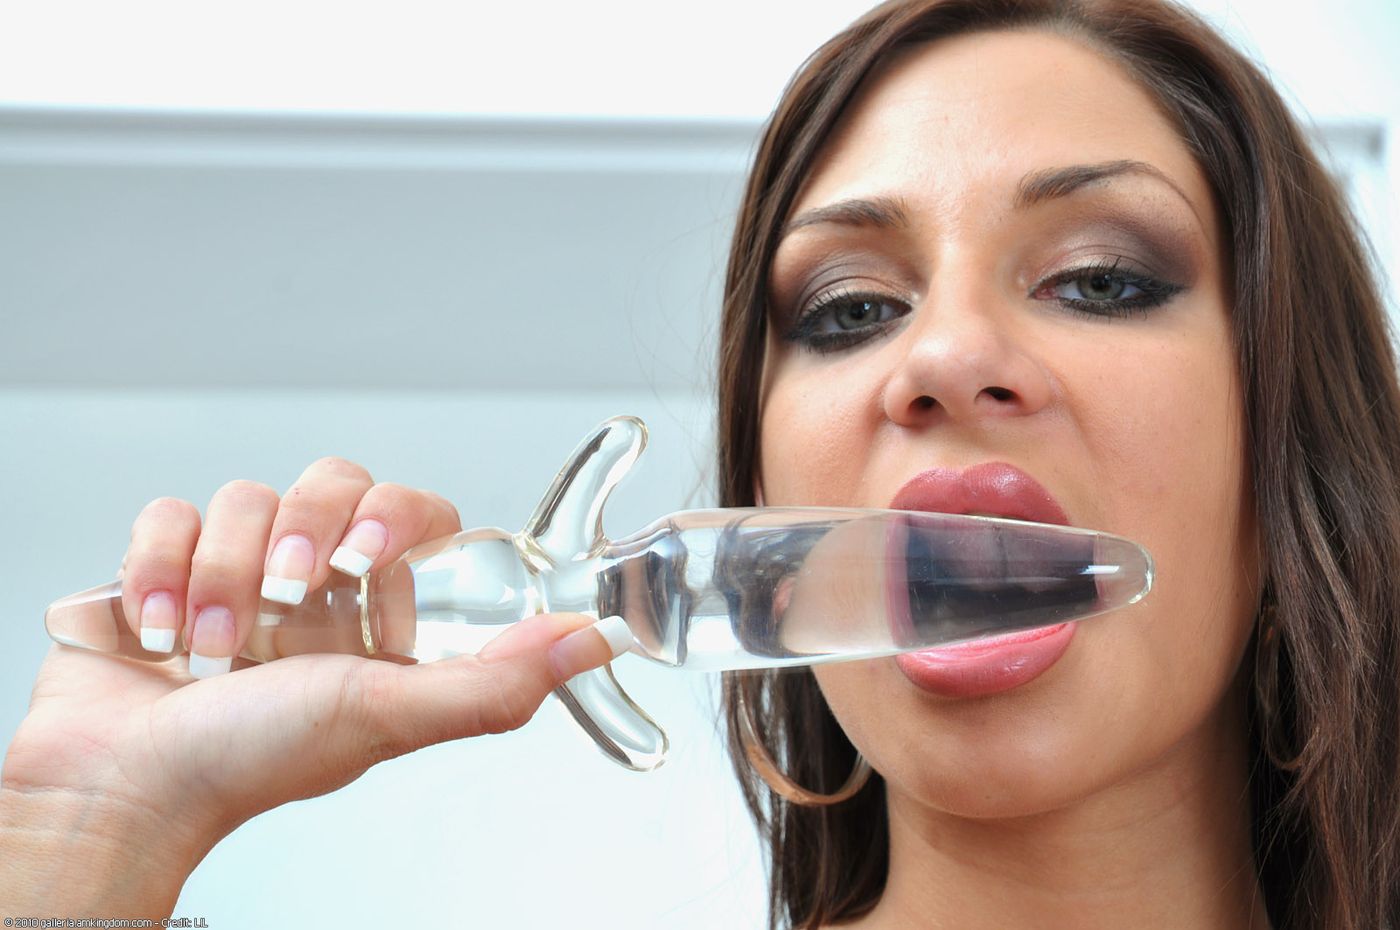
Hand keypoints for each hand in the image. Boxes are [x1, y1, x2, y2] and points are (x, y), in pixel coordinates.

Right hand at [2, 458, 626, 907]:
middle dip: (302, 530)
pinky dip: (162, 569)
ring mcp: (242, 572)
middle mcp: (317, 587)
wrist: (120, 788)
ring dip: (225, 573)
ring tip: (213, 647)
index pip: (415, 513)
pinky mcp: (170, 565)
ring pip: (250, 496)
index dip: (393, 516)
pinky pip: (175, 512)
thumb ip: (492, 682)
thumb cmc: (251, 764)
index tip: (365, 555)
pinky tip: (161, 630)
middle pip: (332, 481)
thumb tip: (586, 644)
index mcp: (379, 616)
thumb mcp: (387, 717)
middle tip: (289, 590)